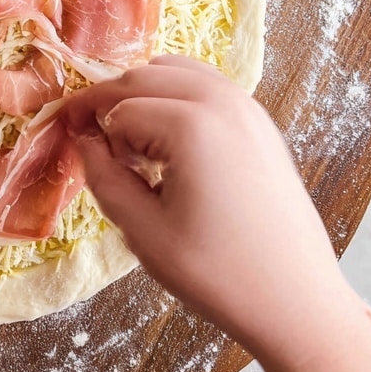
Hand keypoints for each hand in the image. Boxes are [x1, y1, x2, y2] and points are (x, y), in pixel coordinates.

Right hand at [63, 55, 349, 362]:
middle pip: (144, 76)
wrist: (297, 301)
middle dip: (111, 103)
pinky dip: (176, 95)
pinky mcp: (261, 120)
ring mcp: (247, 107)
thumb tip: (84, 142)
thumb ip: (104, 178)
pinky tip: (168, 140)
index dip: (91, 130)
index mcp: (191, 125)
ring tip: (132, 143)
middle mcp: (222, 101)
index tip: (73, 147)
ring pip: (175, 70)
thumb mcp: (144, 233)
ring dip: (144, 93)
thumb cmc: (220, 275)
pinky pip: (206, 84)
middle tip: (93, 143)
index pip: (119, 109)